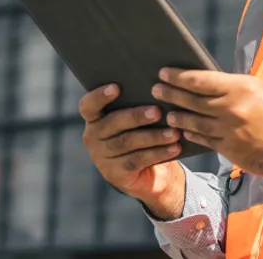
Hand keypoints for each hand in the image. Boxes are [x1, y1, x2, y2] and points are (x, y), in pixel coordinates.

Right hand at [79, 83, 185, 218]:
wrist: (148, 174)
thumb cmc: (143, 134)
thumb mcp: (136, 121)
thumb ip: (137, 105)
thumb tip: (159, 88)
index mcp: (94, 119)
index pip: (88, 106)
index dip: (99, 96)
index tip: (116, 87)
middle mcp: (92, 137)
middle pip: (113, 123)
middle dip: (136, 116)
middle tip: (157, 111)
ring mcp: (101, 157)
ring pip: (127, 142)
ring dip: (153, 136)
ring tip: (174, 132)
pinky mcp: (115, 174)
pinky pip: (137, 160)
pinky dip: (158, 153)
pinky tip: (174, 148)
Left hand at [153, 68, 262, 191]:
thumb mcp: (262, 89)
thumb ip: (236, 87)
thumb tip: (211, 85)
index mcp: (240, 87)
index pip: (199, 80)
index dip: (178, 76)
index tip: (164, 72)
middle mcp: (231, 109)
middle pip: (191, 100)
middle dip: (170, 94)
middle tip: (156, 89)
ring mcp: (230, 132)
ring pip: (194, 123)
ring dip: (177, 117)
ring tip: (167, 113)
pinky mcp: (232, 151)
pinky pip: (205, 141)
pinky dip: (193, 135)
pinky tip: (185, 132)